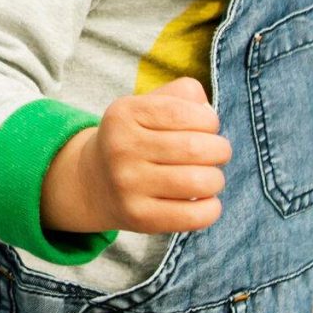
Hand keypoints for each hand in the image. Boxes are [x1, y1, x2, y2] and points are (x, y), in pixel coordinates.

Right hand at [44, 76, 233, 236]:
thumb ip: (182, 94)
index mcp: (124, 114)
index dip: (209, 120)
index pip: (184, 112)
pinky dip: (211, 208)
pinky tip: (205, 200)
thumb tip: (208, 111)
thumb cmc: (135, 139)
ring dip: (216, 179)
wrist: (93, 182)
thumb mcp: (145, 105)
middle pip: (196, 148)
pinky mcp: (139, 217)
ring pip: (199, 182)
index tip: (208, 127)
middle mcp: (121, 148)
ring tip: (210, 177)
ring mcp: (127, 185)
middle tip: (217, 153)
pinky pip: (193, 216)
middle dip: (220, 150)